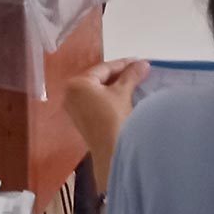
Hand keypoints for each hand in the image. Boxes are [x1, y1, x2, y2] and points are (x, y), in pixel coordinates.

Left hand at [66, 58, 150, 180]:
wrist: (111, 152)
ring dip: (115, 86)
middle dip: (119, 74)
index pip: (103, 68)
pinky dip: (109, 97)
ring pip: (98, 91)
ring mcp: (74, 109)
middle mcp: (71, 94)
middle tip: (138, 70)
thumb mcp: (123, 93)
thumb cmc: (114, 117)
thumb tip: (143, 64)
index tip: (140, 61)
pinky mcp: (82, 121)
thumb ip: (131, 75)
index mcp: (77, 84)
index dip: (124, 64)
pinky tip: (124, 96)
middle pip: (99, 79)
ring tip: (134, 81)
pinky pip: (96, 102)